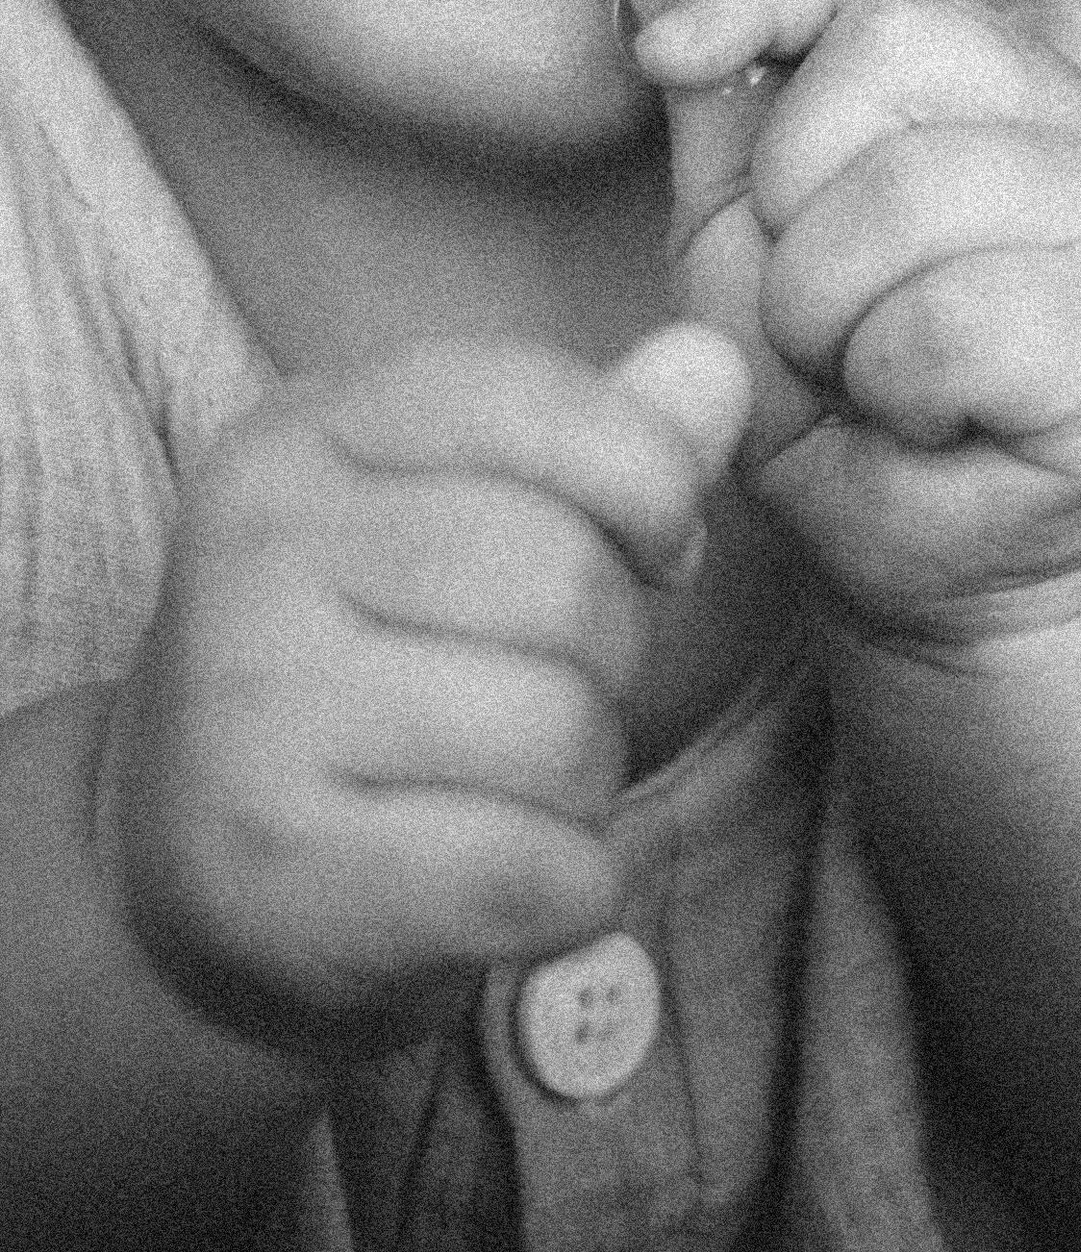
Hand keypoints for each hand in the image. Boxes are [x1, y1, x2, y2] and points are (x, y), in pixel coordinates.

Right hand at [99, 324, 748, 1063]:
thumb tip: (719, 363)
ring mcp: (253, 716)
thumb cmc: (374, 667)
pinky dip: (570, 888)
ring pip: (562, 734)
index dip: (651, 482)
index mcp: (304, 434)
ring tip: (509, 786)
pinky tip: (509, 877)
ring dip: (586, 781)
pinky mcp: (284, 872)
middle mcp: (257, 554)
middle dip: (613, 656)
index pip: (541, 402)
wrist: (189, 873)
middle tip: (548, 691)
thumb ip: (605, 440)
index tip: (650, 544)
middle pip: (570, 584)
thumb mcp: (466, 515)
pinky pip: (533, 873)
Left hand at [628, 0, 1080, 649]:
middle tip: (811, 305)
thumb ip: (722, 93)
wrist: (946, 564)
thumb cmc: (844, 391)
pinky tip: (921, 420)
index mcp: (975, 69)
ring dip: (827, 313)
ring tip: (860, 373)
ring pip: (906, 195)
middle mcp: (1064, 114)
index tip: (664, 51)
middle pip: (884, 52)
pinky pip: (947, 322)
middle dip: (788, 196)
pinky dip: (890, 389)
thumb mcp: (747, 232)